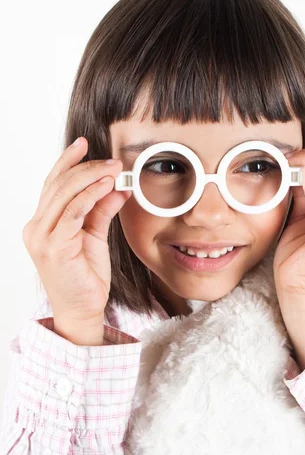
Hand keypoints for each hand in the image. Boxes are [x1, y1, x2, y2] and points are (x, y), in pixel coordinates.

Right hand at [22, 137, 131, 324]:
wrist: (83, 309)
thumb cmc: (85, 277)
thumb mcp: (94, 237)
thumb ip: (101, 211)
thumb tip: (117, 188)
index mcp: (41, 224)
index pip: (53, 184)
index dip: (68, 162)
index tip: (84, 144)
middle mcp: (36, 228)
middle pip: (58, 185)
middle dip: (86, 167)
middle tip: (111, 161)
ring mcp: (41, 237)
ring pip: (64, 194)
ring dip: (91, 177)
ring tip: (113, 169)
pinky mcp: (54, 246)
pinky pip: (73, 212)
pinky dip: (91, 195)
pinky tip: (106, 186)